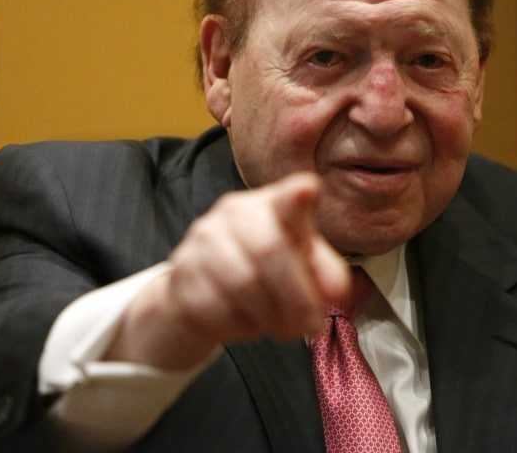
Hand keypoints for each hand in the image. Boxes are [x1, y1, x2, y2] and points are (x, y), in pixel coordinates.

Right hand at [104, 172, 350, 369]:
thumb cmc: (267, 274)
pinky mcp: (181, 273)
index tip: (308, 190)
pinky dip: (239, 326)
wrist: (202, 296)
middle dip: (296, 296)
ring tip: (280, 326)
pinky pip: (215, 308)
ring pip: (242, 283)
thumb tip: (335, 289)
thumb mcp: (304, 270)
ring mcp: (203, 239)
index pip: (288, 196)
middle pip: (269, 250)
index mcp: (275, 204)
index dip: (298, 194)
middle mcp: (236, 212)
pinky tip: (246, 322)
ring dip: (269, 316)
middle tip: (313, 325)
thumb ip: (325, 275)